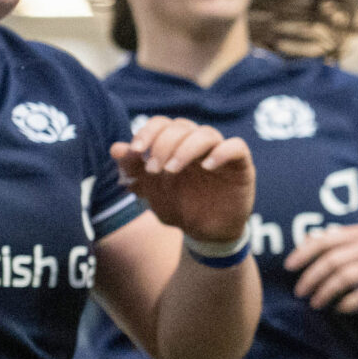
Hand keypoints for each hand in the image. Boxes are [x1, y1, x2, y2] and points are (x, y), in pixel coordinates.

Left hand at [111, 117, 254, 244]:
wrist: (204, 234)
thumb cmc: (178, 206)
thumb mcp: (151, 191)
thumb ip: (134, 170)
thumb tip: (116, 149)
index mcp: (176, 144)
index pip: (163, 124)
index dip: (148, 131)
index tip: (136, 150)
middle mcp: (198, 144)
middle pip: (182, 126)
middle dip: (163, 144)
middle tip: (154, 169)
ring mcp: (221, 154)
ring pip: (206, 134)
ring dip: (185, 148)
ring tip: (171, 170)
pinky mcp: (241, 166)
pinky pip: (237, 147)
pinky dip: (221, 152)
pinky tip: (206, 166)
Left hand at [286, 222, 357, 313]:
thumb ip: (339, 243)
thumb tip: (305, 243)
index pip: (326, 240)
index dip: (304, 253)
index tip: (288, 268)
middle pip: (333, 260)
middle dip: (311, 277)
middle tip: (300, 292)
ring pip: (346, 277)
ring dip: (326, 292)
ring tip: (316, 303)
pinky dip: (348, 303)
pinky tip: (340, 308)